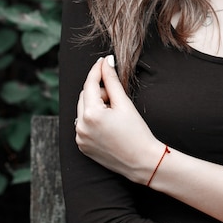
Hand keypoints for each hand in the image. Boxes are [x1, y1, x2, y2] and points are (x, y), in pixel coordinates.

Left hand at [74, 56, 163, 183]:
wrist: (142, 161)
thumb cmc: (137, 132)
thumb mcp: (124, 103)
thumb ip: (112, 81)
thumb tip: (106, 62)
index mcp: (91, 114)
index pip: (90, 83)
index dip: (97, 70)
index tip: (104, 61)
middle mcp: (80, 126)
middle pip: (85, 96)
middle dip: (98, 90)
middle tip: (116, 94)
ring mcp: (80, 138)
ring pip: (83, 110)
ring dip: (95, 105)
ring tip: (114, 111)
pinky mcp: (82, 146)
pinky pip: (83, 124)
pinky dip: (93, 118)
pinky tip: (109, 123)